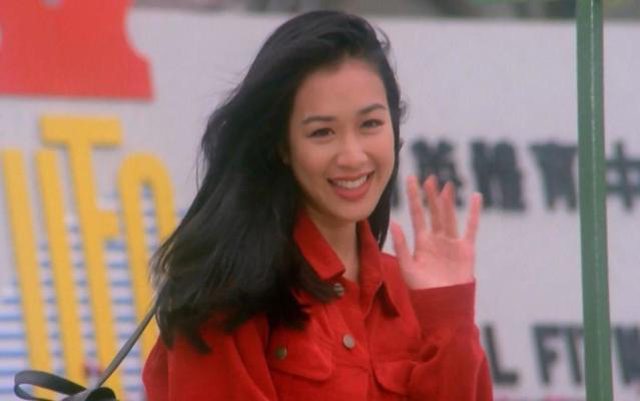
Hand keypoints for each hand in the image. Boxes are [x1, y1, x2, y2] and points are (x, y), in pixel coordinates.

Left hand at [390, 175, 481, 289]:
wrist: (444, 305)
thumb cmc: (423, 290)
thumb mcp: (407, 267)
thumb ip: (401, 245)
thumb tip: (395, 223)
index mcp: (422, 242)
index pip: (417, 214)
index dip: (414, 197)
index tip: (410, 180)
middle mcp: (437, 239)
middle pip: (434, 212)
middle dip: (431, 196)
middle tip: (429, 178)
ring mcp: (452, 243)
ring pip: (449, 217)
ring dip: (447, 201)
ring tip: (446, 185)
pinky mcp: (466, 248)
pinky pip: (471, 227)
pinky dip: (473, 213)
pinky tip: (475, 197)